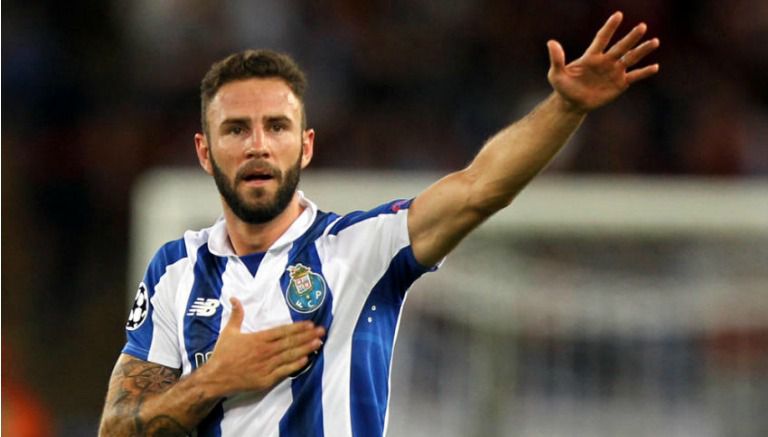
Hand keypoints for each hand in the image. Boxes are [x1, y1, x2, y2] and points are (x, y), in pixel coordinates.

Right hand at [205, 297, 324, 395]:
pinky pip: (284, 371)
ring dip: (306, 349)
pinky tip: (306, 360)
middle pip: (290, 342)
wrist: (215, 378)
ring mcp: (266, 366)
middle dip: (307, 336)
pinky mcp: (266, 379)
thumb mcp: (229, 332)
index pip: (282, 331)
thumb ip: (236, 315)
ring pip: (290, 355)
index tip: (310, 324)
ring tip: (319, 343)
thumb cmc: (223, 354)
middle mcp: (265, 351)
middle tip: (322, 331)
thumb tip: (235, 298)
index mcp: (258, 339)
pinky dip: (295, 365)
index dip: (298, 328)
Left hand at [547, 11, 659, 112]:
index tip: (618, 15)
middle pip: (620, 47)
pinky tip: (655, 67)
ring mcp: (614, 71)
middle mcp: (606, 61)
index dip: (609, 27)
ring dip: (642, 51)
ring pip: (631, 58)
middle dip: (631, 37)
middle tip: (642, 26)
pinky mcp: (620, 84)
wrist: (572, 104)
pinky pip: (634, 76)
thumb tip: (551, 42)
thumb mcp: (556, 74)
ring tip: (655, 41)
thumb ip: (557, 59)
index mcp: (592, 56)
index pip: (602, 38)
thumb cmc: (563, 87)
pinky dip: (644, 72)